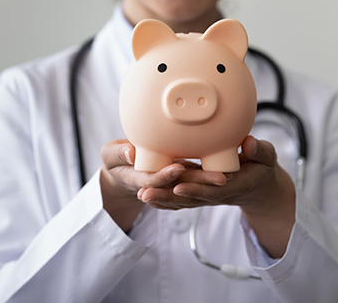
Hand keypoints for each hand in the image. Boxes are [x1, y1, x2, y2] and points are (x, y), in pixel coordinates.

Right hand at [99, 139, 226, 231]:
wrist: (124, 170)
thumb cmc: (116, 160)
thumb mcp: (109, 155)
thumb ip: (117, 154)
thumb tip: (130, 152)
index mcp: (140, 179)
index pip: (155, 180)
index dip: (167, 176)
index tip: (179, 167)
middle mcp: (160, 183)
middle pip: (181, 184)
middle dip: (201, 182)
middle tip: (220, 178)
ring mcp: (172, 180)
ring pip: (192, 182)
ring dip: (209, 181)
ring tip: (228, 175)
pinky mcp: (180, 175)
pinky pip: (195, 178)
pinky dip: (207, 177)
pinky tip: (224, 170)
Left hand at [139, 135, 295, 257]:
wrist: (259, 187)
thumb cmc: (262, 168)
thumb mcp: (267, 158)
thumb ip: (260, 151)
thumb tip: (249, 143)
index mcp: (234, 185)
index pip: (212, 190)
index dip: (195, 189)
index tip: (178, 186)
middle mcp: (216, 193)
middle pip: (190, 198)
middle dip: (167, 196)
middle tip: (146, 192)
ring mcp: (206, 195)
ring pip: (181, 200)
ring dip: (161, 198)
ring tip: (141, 194)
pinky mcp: (199, 192)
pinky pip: (180, 198)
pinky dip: (164, 198)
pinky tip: (147, 194)